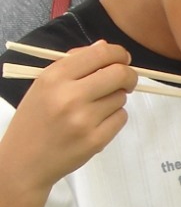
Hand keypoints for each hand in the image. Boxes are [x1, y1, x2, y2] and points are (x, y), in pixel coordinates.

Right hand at [4, 41, 135, 189]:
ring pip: (121, 97)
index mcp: (54, 77)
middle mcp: (70, 96)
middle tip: (126, 81)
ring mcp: (84, 120)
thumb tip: (105, 46)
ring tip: (96, 107)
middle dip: (129, 75)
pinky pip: (121, 118)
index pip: (100, 54)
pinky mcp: (96, 140)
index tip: (123, 59)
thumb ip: (74, 64)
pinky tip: (97, 122)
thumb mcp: (44, 85)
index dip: (119, 54)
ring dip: (116, 99)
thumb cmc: (35, 118)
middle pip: (119, 74)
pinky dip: (115, 117)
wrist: (25, 160)